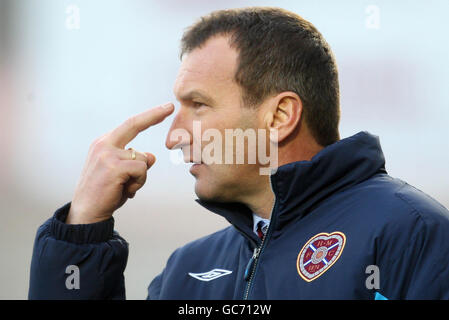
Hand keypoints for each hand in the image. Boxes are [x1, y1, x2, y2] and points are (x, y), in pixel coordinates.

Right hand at [66, 103, 174, 223]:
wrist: (87, 213)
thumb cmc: (105, 193)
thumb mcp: (122, 175)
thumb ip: (135, 162)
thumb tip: (152, 156)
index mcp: (104, 144)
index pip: (129, 125)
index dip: (149, 116)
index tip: (165, 108)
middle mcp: (104, 144)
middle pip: (134, 124)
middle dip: (154, 114)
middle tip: (170, 106)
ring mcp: (108, 154)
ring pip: (144, 158)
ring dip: (141, 177)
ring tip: (125, 187)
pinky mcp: (114, 166)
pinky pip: (142, 170)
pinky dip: (139, 182)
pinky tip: (125, 191)